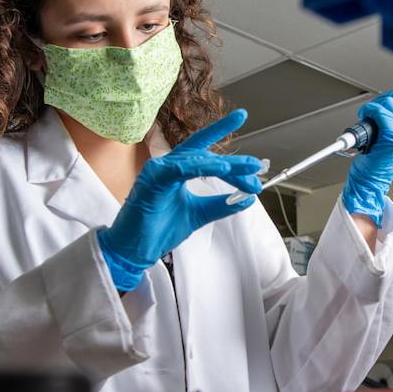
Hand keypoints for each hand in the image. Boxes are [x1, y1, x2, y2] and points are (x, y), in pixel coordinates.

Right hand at [98, 110, 262, 289]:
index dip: (226, 141)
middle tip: (257, 165)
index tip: (249, 143)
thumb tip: (246, 198)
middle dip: (233, 159)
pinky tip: (221, 168)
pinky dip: (200, 166)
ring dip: (224, 164)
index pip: (203, 150)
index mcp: (177, 171)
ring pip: (195, 159)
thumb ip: (220, 204)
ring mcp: (157, 171)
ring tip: (246, 168)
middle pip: (204, 152)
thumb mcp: (199, 214)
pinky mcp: (150, 180)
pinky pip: (179, 169)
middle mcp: (167, 166)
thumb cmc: (158, 230)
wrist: (136, 250)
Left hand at [342, 87, 392, 225]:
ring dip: (373, 107)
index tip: (384, 105)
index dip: (392, 96)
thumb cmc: (384, 155)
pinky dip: (368, 112)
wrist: (374, 176)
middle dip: (381, 101)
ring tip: (370, 118)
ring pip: (387, 102)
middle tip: (374, 113)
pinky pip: (378, 111)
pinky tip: (366, 118)